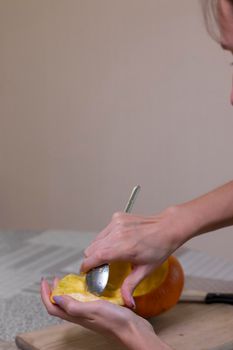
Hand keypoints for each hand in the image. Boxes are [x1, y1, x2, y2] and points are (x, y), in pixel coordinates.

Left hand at [40, 278, 170, 349]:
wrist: (133, 329)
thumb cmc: (115, 321)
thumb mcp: (92, 310)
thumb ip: (74, 305)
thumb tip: (55, 298)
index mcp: (76, 315)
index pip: (53, 307)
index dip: (45, 295)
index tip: (44, 281)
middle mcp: (80, 315)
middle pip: (60, 305)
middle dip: (54, 291)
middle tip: (55, 279)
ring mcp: (89, 313)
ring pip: (71, 303)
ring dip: (67, 291)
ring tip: (69, 280)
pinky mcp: (98, 311)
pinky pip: (83, 301)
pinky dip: (81, 292)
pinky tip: (88, 286)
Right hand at [81, 206, 189, 306]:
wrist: (167, 227)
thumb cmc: (159, 248)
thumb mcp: (145, 270)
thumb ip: (130, 285)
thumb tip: (126, 303)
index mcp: (122, 248)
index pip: (93, 257)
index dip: (86, 266)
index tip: (85, 273)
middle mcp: (116, 233)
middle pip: (91, 249)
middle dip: (91, 259)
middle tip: (100, 267)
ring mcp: (116, 223)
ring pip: (96, 239)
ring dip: (98, 248)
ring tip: (109, 256)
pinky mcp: (117, 217)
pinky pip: (104, 231)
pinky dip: (106, 238)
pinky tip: (117, 243)